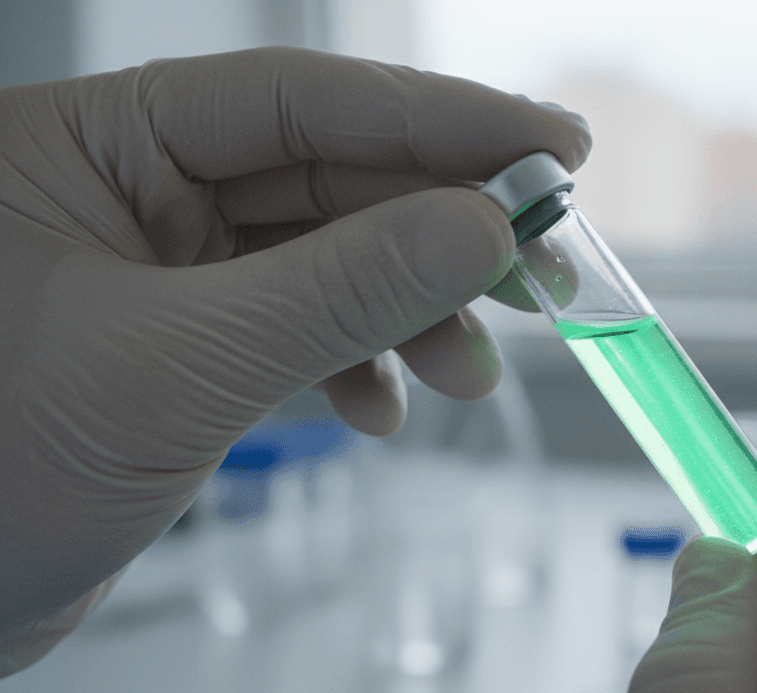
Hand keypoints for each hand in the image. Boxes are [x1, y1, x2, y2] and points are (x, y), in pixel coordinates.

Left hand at [0, 47, 588, 673]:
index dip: (438, 119)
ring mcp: (160, 269)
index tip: (549, 148)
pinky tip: (382, 409)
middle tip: (545, 266)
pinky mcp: (185, 344)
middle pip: (329, 178)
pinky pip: (301, 327)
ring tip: (473, 371)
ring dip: (414, 311)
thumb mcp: (179, 368)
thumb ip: (339, 290)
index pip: (295, 101)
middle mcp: (127, 190)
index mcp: (89, 144)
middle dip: (443, 231)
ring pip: (328, 259)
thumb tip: (482, 228)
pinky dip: (358, 364)